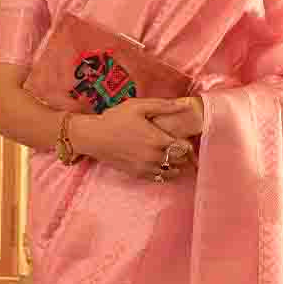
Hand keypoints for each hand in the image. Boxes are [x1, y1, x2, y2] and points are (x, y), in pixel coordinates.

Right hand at [69, 97, 197, 181]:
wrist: (94, 137)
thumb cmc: (115, 119)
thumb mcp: (139, 106)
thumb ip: (164, 106)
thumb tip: (186, 105)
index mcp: (158, 139)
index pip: (184, 148)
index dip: (188, 145)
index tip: (186, 140)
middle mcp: (154, 156)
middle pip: (180, 161)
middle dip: (184, 155)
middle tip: (183, 149)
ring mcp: (146, 167)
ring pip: (171, 172)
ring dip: (176, 166)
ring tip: (175, 159)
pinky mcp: (138, 174)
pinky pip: (158, 178)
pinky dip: (165, 174)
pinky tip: (164, 167)